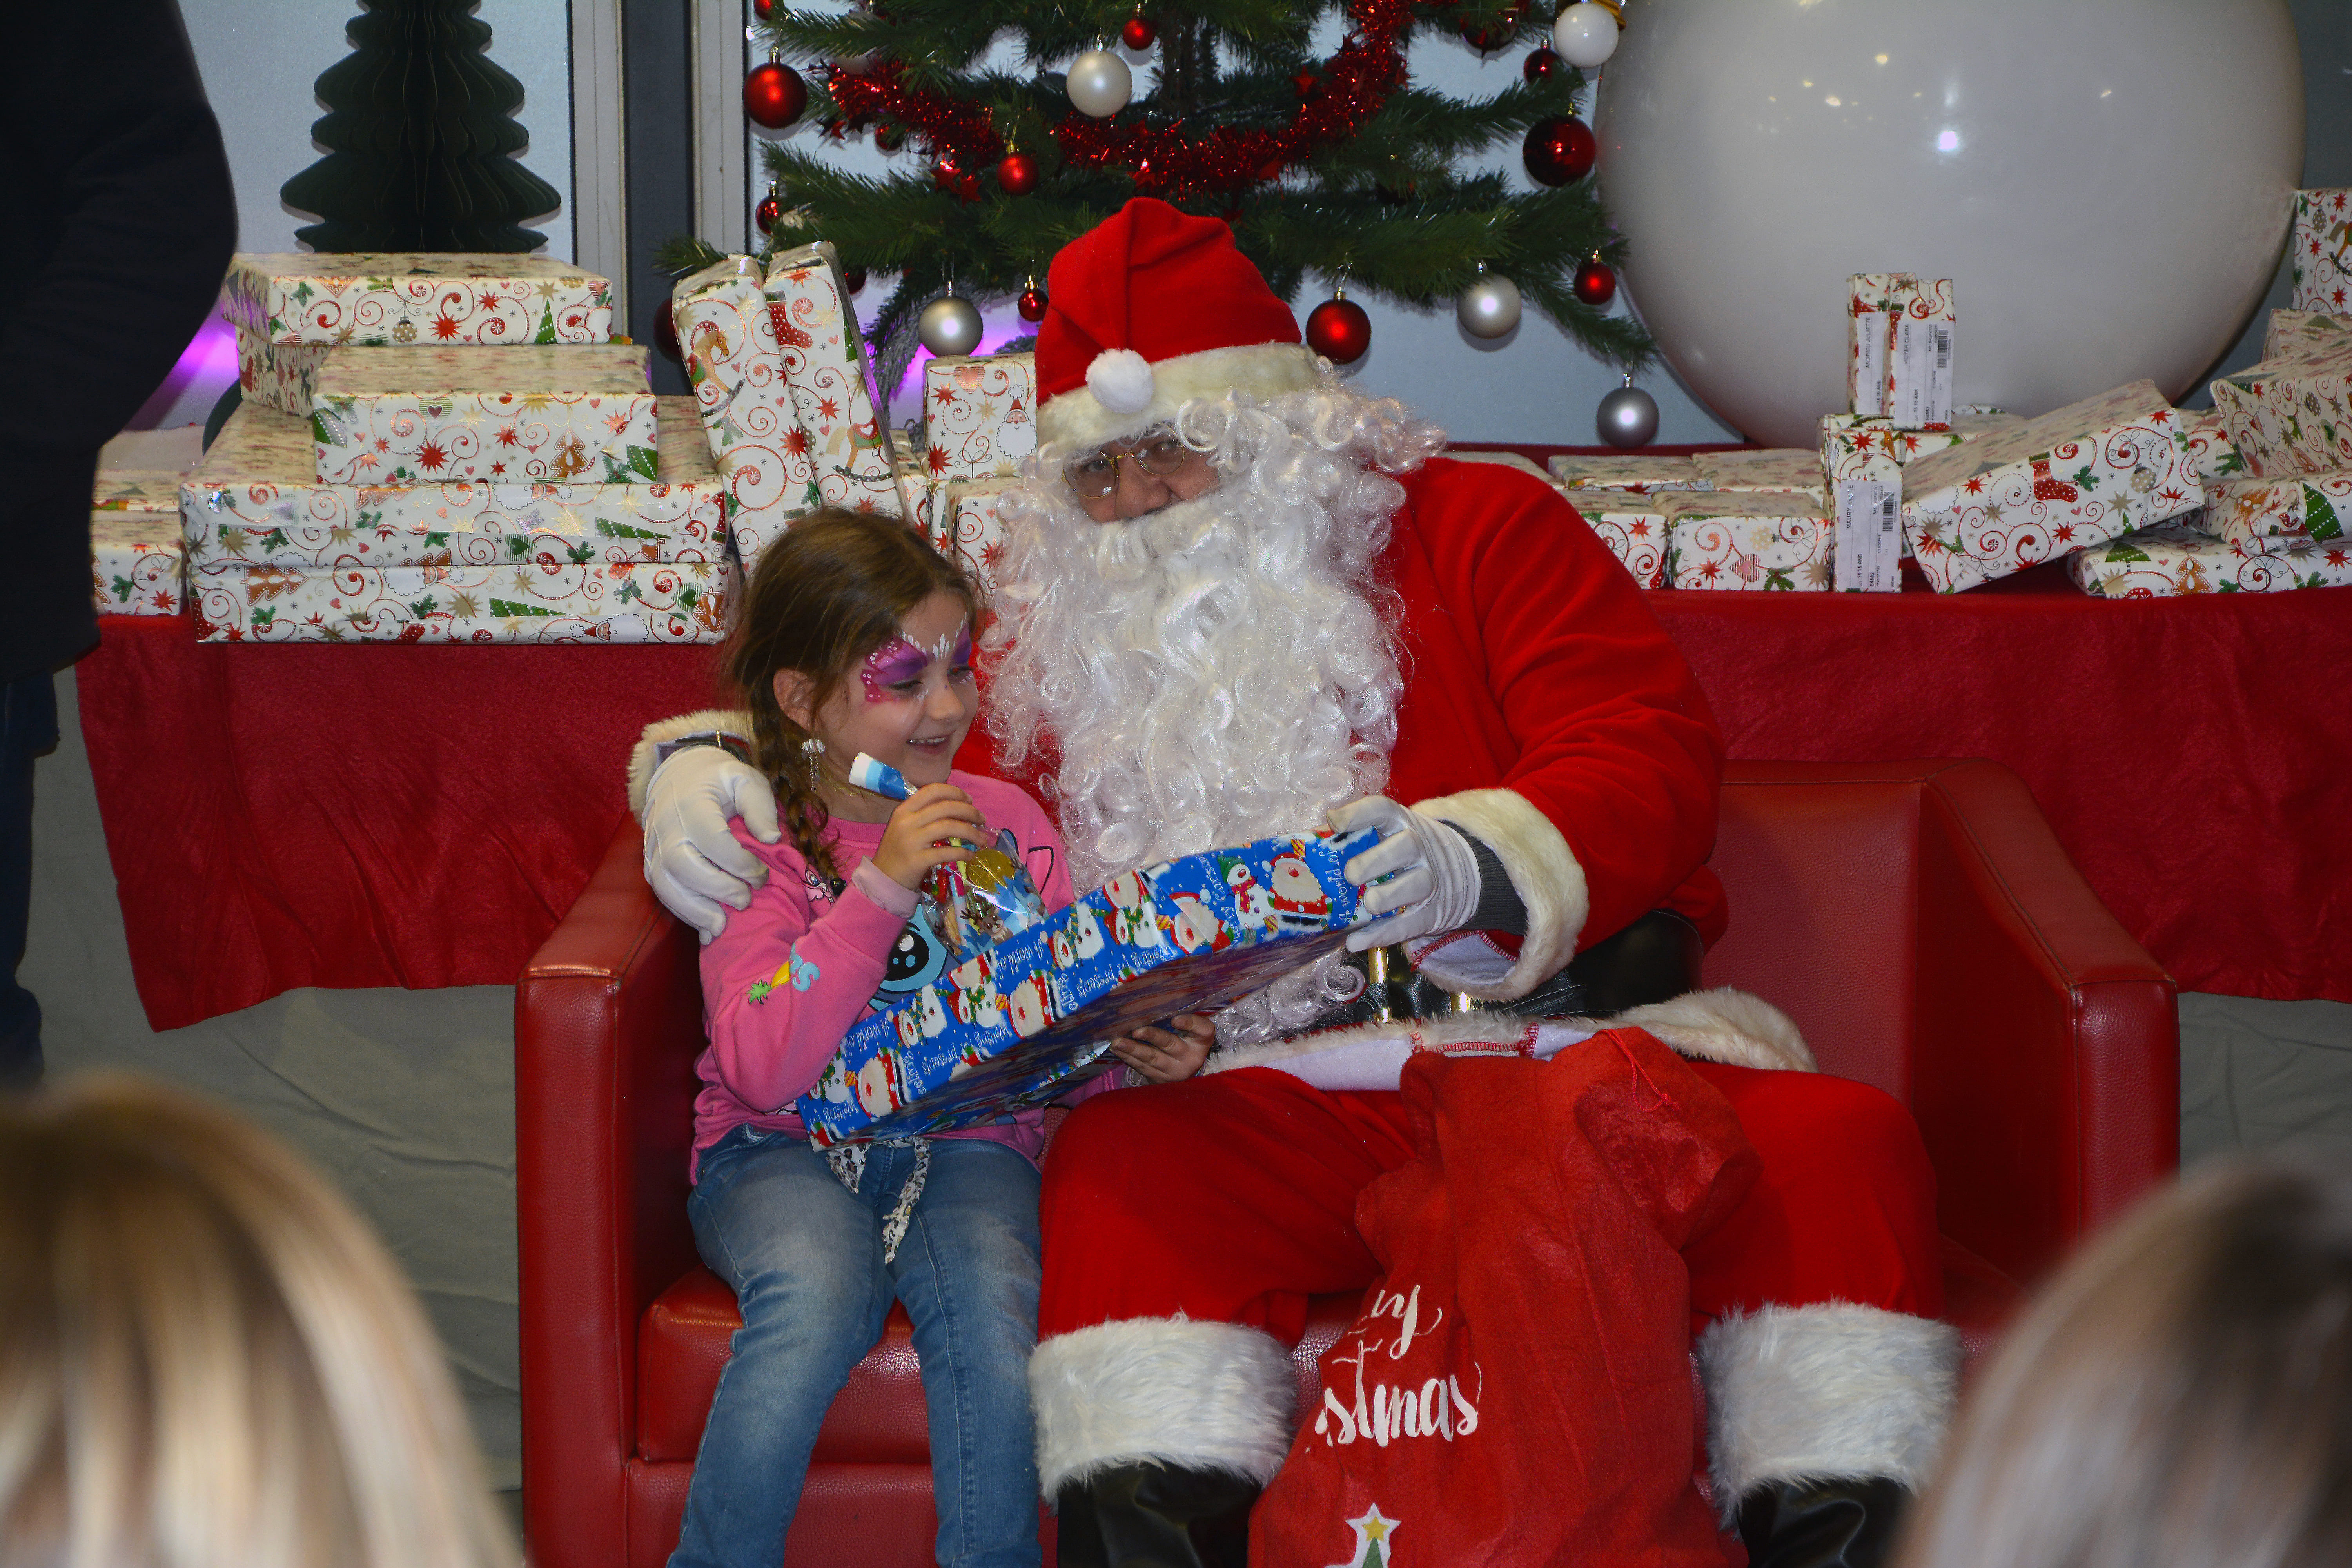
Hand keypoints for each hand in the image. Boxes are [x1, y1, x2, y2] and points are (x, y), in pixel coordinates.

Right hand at [643, 746, 781, 943]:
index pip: (712, 840)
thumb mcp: (745, 780)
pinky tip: (707, 927)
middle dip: (716, 889)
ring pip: (665, 885)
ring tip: (722, 926)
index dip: (738, 863)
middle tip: (745, 901)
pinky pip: (662, 892)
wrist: (678, 774)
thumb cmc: (718, 779)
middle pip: (682, 866)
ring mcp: (654, 847)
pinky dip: (683, 912)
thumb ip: (759, 805)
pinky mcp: (651, 863)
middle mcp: (666, 827)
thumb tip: (771, 838)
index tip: (761, 875)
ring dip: (695, 910)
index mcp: (691, 803)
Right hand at [872, 783, 985, 890]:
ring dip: (972, 832)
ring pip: (949, 827)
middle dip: (970, 812)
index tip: (969, 800)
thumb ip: (926, 814)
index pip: (933, 790)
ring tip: (982, 839)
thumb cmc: (898, 850)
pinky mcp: (917, 860)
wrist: (883, 878)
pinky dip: (963, 852)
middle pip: (946, 807)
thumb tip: (960, 808)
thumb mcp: (905, 825)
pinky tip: (971, 855)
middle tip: (981, 820)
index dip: (955, 792)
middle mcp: (907, 821)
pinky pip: (947, 852)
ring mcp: (911, 841)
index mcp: (904, 809)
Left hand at [1109, 1014, 1214, 1083]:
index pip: (1202, 1030)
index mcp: (1202, 1040)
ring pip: (1152, 1058)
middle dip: (1152, 1037)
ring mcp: (1174, 1070)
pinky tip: (1117, 1049)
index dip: (1190, 1023)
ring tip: (1117, 1042)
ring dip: (1133, 1049)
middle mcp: (1190, 1057)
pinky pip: (1141, 1067)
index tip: (1175, 1020)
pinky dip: (1128, 1057)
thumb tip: (1153, 1001)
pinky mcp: (1159, 1079)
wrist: (1184, 1070)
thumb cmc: (1186, 1040)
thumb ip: (1181, 1017)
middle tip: (1136, 1031)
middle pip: (1171, 1044)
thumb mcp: (1192, 1030)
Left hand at [1328, 795, 1481, 951]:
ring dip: (1385, 897)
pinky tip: (1354, 942)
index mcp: (1401, 823)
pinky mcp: (1431, 913)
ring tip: (1366, 904)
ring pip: (1413, 886)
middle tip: (1349, 875)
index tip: (1335, 823)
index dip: (1358, 814)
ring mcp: (1428, 880)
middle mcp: (1418, 847)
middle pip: (1403, 848)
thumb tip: (1308, 844)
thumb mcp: (1388, 834)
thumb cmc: (1404, 852)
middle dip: (1373, 862)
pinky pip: (1407, 925)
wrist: (1462, 874)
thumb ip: (1353, 837)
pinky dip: (1380, 935)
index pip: (1382, 809)